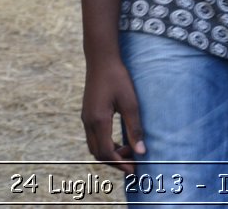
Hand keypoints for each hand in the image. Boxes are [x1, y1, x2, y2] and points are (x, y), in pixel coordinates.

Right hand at [81, 56, 145, 172]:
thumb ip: (134, 128)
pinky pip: (93, 137)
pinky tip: (120, 140)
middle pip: (98, 153)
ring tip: (129, 151)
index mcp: (98, 120)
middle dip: (115, 162)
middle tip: (133, 164)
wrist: (101, 59)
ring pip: (94, 146)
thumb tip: (141, 152)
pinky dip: (105, 144)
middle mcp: (88, 122)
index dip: (121, 164)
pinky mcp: (87, 113)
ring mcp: (85, 118)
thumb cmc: (117, 78)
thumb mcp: (131, 103)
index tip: (135, 169)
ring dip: (110, 153)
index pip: (107, 152)